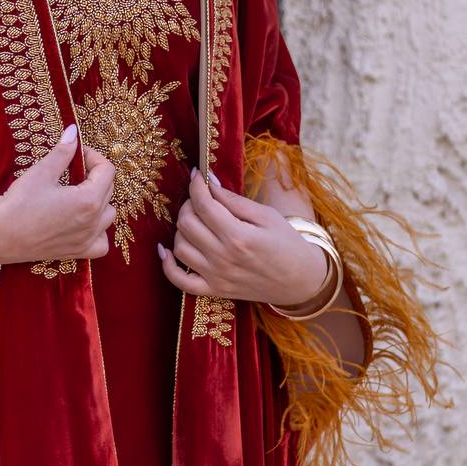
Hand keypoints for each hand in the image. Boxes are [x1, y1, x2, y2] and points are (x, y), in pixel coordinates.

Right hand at [0, 124, 116, 263]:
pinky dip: (99, 233)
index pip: (107, 171)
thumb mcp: (42, 172)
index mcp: (88, 200)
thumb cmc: (18, 204)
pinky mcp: (76, 252)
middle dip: (95, 176)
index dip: (93, 157)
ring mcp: (86, 239)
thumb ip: (63, 152)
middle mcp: (93, 222)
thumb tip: (73, 132)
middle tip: (74, 170)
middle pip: (109, 191)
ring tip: (79, 195)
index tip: (77, 154)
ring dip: (100, 202)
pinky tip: (84, 224)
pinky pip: (101, 244)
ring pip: (108, 216)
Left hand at [158, 167, 328, 304]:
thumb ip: (234, 201)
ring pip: (179, 247)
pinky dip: (168, 266)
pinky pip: (179, 281)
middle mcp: (223, 258)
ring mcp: (216, 277)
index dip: (196, 185)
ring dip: (181, 229)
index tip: (197, 175)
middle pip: (186, 224)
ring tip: (196, 221)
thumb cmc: (286, 244)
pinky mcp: (214, 290)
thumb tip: (209, 181)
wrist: (300, 281)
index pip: (203, 205)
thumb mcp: (266, 216)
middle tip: (200, 199)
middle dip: (189, 204)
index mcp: (238, 236)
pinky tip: (166, 251)